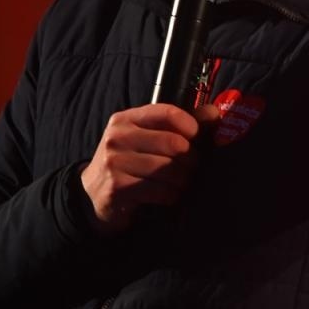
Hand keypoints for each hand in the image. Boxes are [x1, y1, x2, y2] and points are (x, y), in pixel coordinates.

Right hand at [79, 102, 219, 235]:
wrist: (94, 194)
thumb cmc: (131, 162)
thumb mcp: (148, 138)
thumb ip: (181, 124)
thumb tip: (214, 113)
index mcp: (126, 119)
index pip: (168, 113)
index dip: (191, 126)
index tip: (197, 139)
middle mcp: (118, 137)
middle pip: (174, 144)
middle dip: (191, 160)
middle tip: (192, 168)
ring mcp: (115, 162)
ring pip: (170, 169)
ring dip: (183, 180)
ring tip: (181, 183)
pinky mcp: (117, 188)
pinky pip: (161, 191)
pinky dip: (172, 196)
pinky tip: (169, 195)